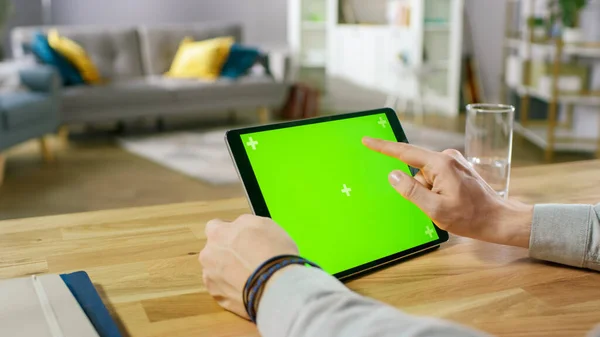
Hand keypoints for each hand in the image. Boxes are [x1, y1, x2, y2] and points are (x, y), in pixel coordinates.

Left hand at [199, 215, 298, 318]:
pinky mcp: (219, 298)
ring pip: (216, 271)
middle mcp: (208, 255)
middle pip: (214, 250)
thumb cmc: (273, 252)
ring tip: (250, 274)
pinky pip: (223, 289)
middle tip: (248, 256)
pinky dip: (232, 288)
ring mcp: (211, 278)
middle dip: (226, 252)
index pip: (214, 226)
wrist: (277, 286)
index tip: (239, 236)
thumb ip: (244, 223)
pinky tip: (248, 287)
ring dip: (228, 271)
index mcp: (217, 234)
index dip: (229, 231)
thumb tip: (239, 228)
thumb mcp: (263, 223)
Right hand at [363, 137, 532, 247]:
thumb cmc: (471, 217)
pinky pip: (436, 177)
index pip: (405, 152)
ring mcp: (454, 161)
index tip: (367, 140)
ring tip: (449, 207)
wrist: (499, 220)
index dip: (383, 147)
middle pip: (417, 171)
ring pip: (426, 176)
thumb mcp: (436, 209)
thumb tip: (393, 175)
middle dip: (419, 190)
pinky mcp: (458, 168)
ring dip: (430, 193)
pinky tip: (452, 203)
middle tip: (439, 207)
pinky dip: (437, 191)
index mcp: (440, 164)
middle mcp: (447, 157)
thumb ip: (411, 191)